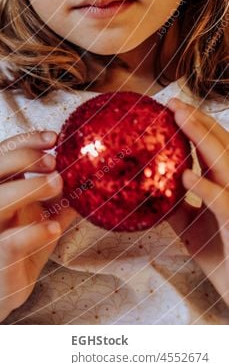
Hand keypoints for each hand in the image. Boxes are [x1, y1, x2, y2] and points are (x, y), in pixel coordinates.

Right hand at [0, 129, 78, 320]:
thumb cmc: (24, 242)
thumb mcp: (49, 213)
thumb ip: (67, 195)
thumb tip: (97, 174)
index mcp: (5, 187)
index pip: (4, 152)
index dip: (26, 139)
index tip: (55, 136)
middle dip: (23, 156)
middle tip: (54, 160)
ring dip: (28, 186)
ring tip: (58, 184)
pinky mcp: (1, 256)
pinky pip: (11, 241)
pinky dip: (33, 232)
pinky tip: (54, 227)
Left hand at [166, 97, 228, 305]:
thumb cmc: (221, 259)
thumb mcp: (190, 227)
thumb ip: (174, 204)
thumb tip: (142, 186)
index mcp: (226, 185)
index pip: (214, 146)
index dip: (197, 123)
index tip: (171, 106)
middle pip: (222, 144)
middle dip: (199, 121)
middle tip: (172, 103)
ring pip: (224, 162)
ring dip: (202, 138)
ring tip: (180, 118)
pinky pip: (222, 201)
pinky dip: (205, 187)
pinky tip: (185, 176)